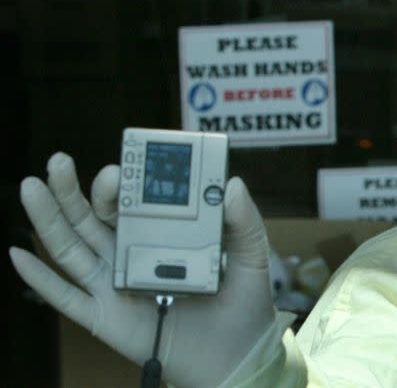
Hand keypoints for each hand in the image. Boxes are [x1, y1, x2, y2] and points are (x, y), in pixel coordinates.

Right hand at [10, 152, 276, 387]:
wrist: (238, 358)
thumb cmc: (243, 307)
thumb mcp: (251, 258)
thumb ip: (243, 222)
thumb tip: (231, 184)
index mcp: (162, 237)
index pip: (134, 202)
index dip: (124, 182)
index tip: (122, 161)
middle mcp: (132, 255)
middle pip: (93, 217)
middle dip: (74, 189)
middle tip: (60, 160)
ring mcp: (114, 286)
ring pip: (72, 247)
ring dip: (50, 218)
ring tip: (32, 185)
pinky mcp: (106, 318)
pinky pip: (66, 298)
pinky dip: (40, 279)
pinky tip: (18, 255)